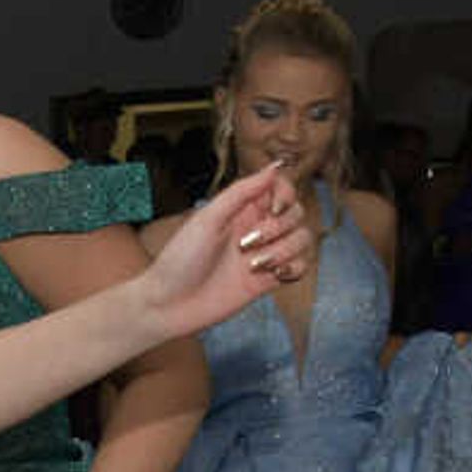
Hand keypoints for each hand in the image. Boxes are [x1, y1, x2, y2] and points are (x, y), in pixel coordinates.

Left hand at [134, 166, 307, 338]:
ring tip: (250, 266)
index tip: (274, 209)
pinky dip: (294, 268)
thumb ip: (241, 191)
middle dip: (277, 228)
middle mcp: (256, 228)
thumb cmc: (180, 260)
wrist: (169, 305)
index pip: (282, 190)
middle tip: (244, 245)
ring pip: (302, 239)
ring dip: (281, 251)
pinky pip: (301, 266)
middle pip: (296, 214)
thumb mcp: (208, 219)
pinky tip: (272, 275)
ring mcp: (264, 254)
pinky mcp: (268, 279)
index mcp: (241, 210)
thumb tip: (275, 167)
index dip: (286, 195)